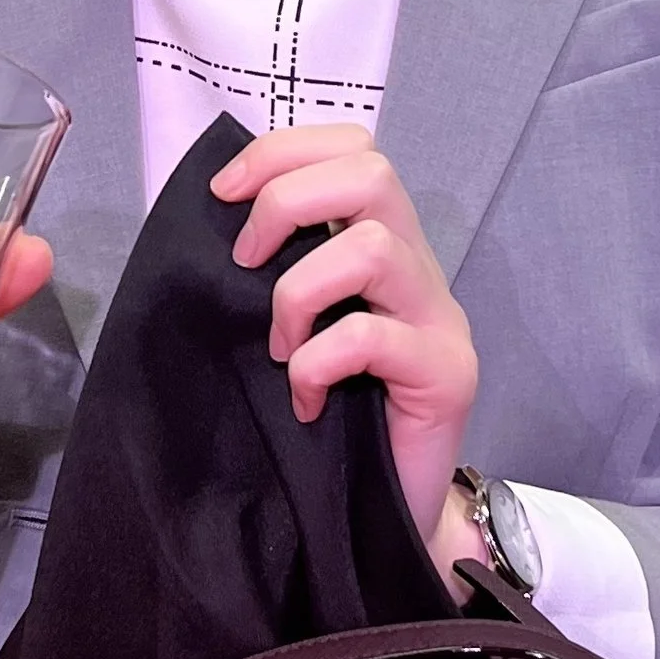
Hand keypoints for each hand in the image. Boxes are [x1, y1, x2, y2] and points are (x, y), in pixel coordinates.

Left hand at [212, 124, 477, 585]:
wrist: (391, 510)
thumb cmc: (336, 417)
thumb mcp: (298, 327)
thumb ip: (279, 271)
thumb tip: (213, 220)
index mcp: (383, 243)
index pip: (354, 147)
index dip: (283, 153)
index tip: (224, 194)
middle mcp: (420, 267)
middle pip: (372, 172)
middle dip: (287, 202)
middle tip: (246, 263)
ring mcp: (440, 318)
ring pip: (373, 246)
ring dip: (299, 292)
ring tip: (280, 349)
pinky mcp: (447, 373)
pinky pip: (369, 338)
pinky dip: (316, 365)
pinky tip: (304, 402)